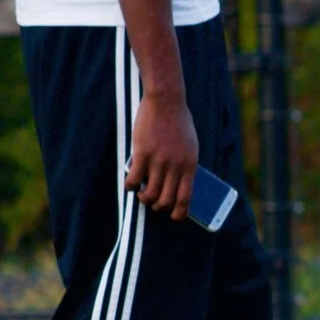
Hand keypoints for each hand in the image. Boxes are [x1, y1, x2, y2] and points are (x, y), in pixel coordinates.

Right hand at [125, 89, 198, 220]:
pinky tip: (129, 183)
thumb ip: (185, 165)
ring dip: (144, 198)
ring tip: (141, 194)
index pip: (185, 197)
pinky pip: (133, 178)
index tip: (174, 217)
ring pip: (150, 193)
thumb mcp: (191, 146)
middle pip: (166, 200)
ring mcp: (159, 160)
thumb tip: (179, 183)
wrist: (166, 102)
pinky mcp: (142, 153)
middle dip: (158, 207)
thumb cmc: (179, 123)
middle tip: (152, 202)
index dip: (179, 212)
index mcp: (190, 165)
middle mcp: (175, 166)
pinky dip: (130, 185)